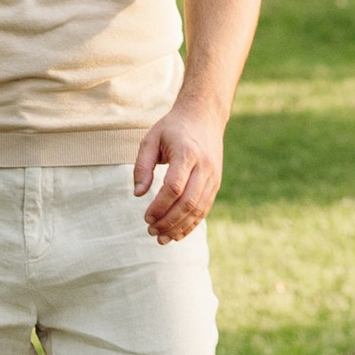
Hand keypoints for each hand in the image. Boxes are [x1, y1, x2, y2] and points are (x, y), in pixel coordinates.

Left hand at [134, 97, 224, 242]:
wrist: (205, 116)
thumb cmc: (173, 128)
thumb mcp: (151, 139)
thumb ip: (142, 166)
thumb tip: (138, 194)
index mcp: (187, 153)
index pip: (175, 186)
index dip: (160, 206)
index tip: (146, 217)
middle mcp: (204, 166)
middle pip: (188, 202)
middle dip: (169, 221)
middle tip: (151, 231)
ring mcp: (213, 176)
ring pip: (199, 209)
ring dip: (180, 227)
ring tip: (162, 238)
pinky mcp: (216, 183)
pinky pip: (205, 208)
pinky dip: (192, 223)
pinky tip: (177, 233)